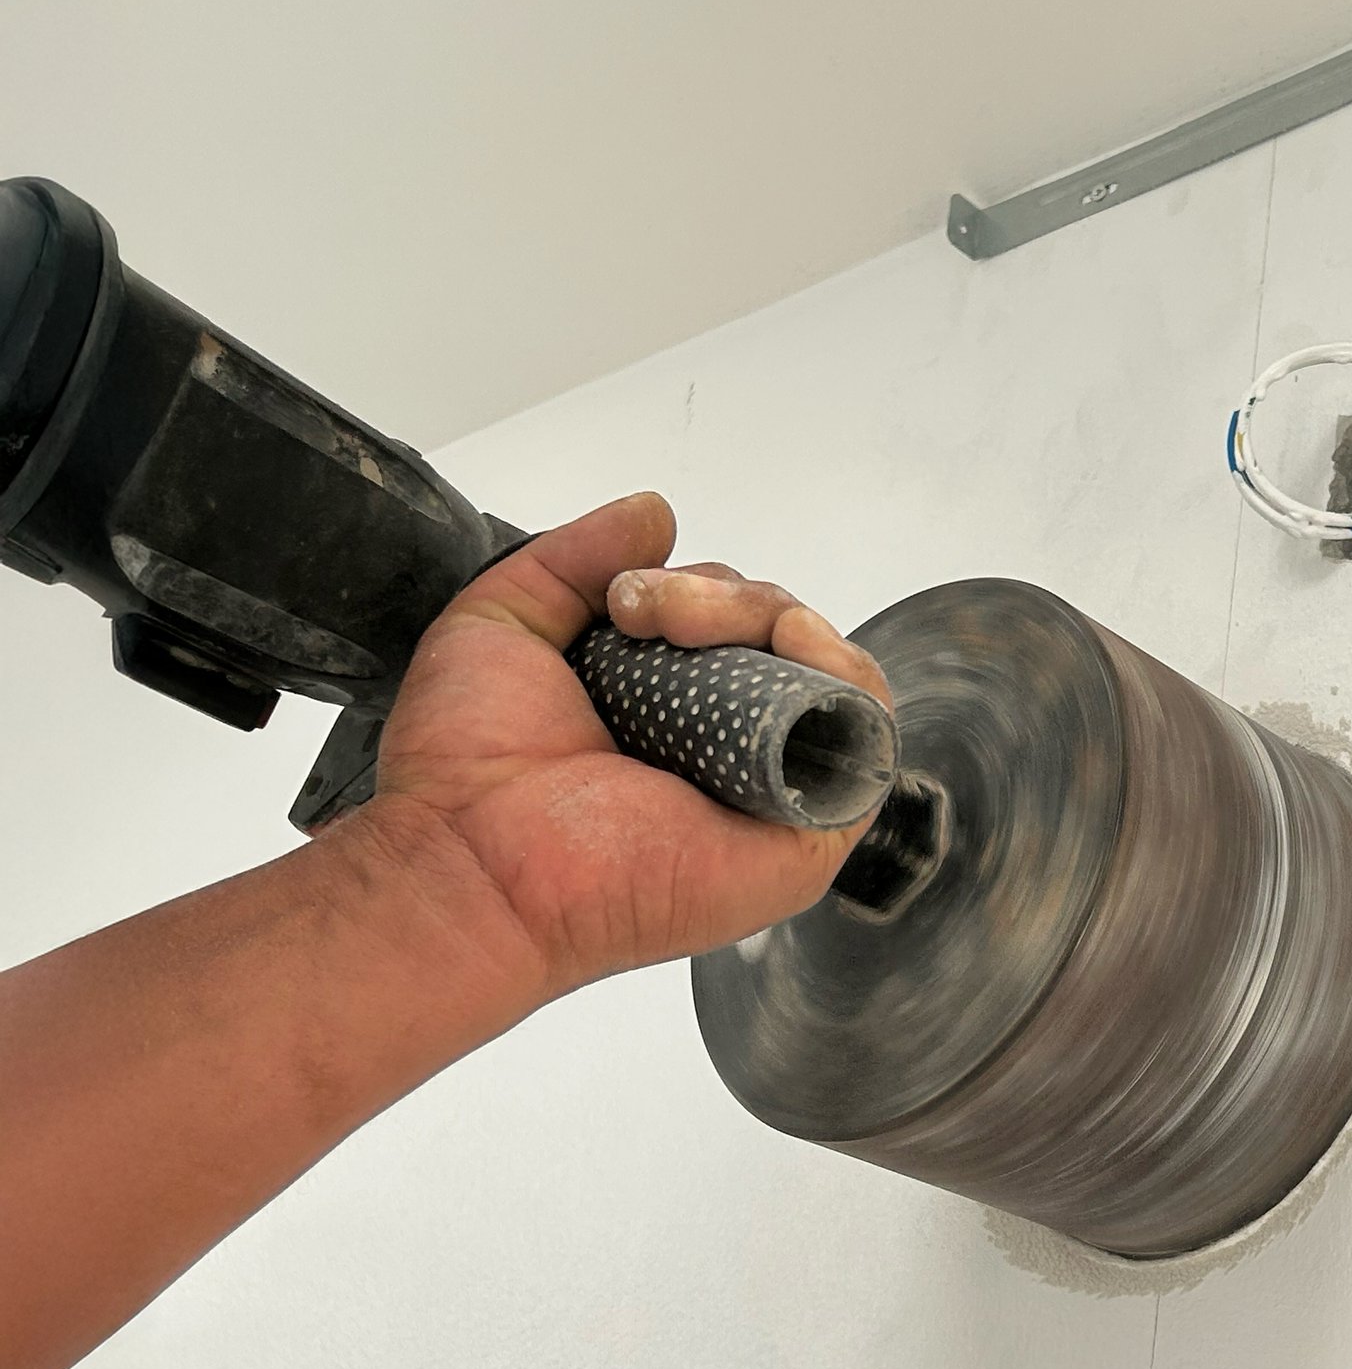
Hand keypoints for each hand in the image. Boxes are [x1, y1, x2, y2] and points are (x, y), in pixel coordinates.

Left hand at [359, 492, 890, 997]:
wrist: (472, 858)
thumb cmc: (467, 764)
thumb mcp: (504, 619)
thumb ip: (574, 556)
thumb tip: (659, 510)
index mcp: (670, 719)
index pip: (736, 631)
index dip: (702, 592)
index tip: (624, 596)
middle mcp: (729, 755)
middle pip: (786, 642)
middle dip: (728, 598)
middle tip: (643, 611)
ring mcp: (774, 794)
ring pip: (828, 674)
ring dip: (773, 620)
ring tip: (685, 629)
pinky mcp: (810, 835)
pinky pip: (867, 736)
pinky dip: (842, 672)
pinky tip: (785, 644)